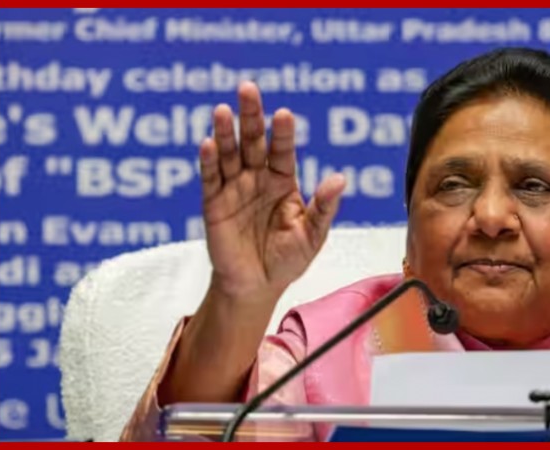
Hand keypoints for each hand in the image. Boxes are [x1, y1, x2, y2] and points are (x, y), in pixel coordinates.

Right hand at [200, 81, 345, 299]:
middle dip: (250, 116)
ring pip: (229, 154)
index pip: (283, 150)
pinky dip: (208, 161)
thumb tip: (341, 179)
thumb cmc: (288, 259)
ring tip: (223, 110)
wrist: (257, 286)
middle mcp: (257, 178)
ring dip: (225, 132)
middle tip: (248, 88)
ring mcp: (234, 189)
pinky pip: (210, 179)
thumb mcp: (312, 235)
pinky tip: (208, 143)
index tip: (284, 113)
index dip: (282, 133)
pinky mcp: (213, 204)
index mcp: (283, 181)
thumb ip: (323, 208)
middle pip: (252, 141)